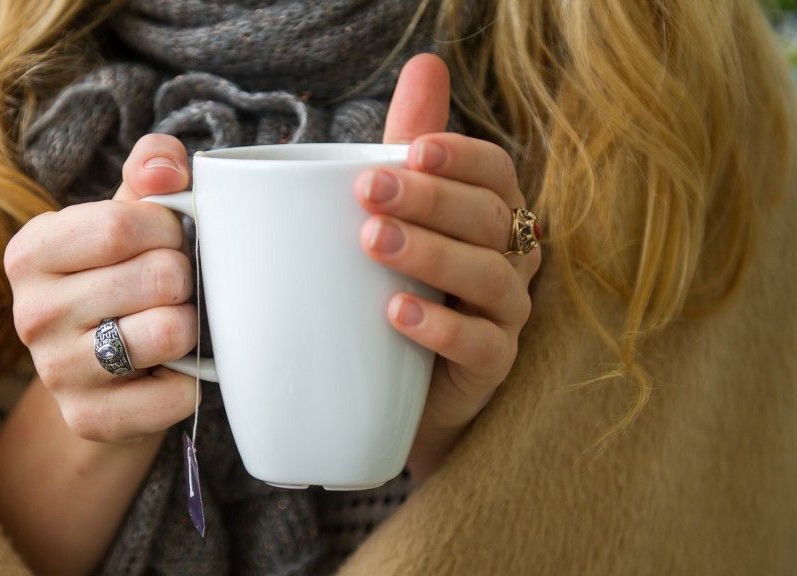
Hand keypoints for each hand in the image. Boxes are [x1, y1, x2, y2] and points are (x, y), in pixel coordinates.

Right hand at [5, 134, 199, 442]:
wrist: (104, 374)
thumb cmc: (122, 277)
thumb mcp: (128, 215)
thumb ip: (151, 170)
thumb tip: (169, 168)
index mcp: (31, 251)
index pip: (124, 224)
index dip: (170, 228)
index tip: (172, 239)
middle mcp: (29, 313)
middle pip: (157, 277)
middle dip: (185, 277)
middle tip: (174, 288)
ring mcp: (55, 372)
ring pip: (170, 333)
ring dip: (192, 326)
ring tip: (173, 323)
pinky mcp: (87, 420)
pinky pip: (176, 394)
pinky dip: (190, 380)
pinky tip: (170, 371)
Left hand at [359, 54, 541, 482]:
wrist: (395, 387)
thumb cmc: (400, 285)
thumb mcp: (400, 215)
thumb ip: (410, 147)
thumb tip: (426, 62)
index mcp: (489, 214)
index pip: (495, 172)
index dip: (460, 157)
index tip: (411, 148)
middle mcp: (509, 258)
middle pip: (488, 218)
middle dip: (430, 199)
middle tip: (369, 191)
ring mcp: (506, 314)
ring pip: (489, 277)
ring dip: (431, 254)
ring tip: (373, 242)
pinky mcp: (492, 368)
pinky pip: (483, 346)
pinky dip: (441, 328)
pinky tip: (396, 314)